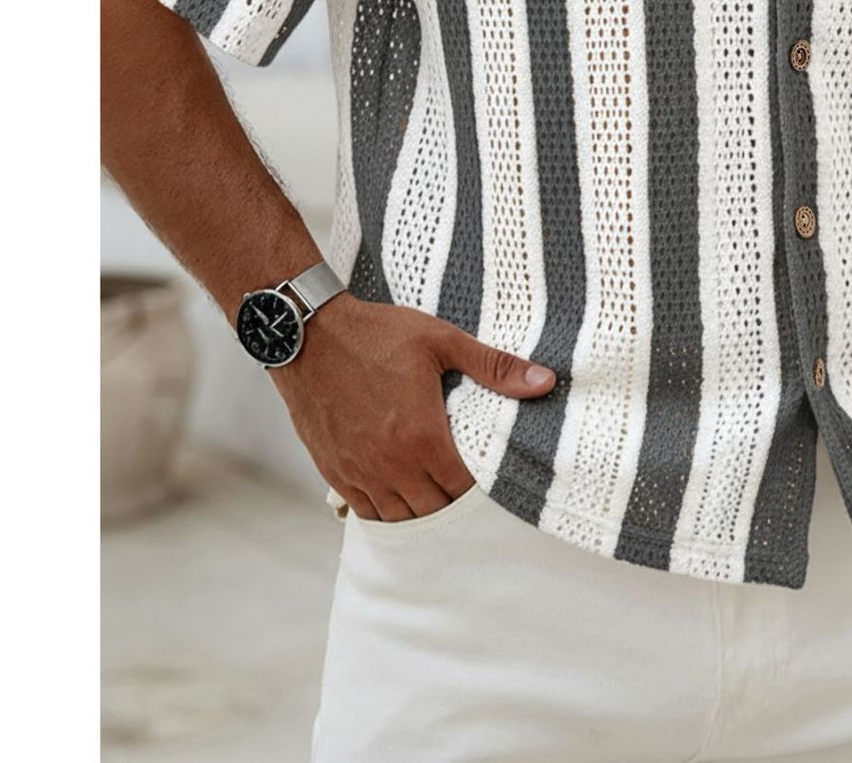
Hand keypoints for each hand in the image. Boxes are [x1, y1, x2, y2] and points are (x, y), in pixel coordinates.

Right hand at [271, 295, 556, 521]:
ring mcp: (359, 472)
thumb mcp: (441, 341)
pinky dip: (386, 510)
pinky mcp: (334, 471)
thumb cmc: (376, 334)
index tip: (488, 477)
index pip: (462, 490)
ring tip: (435, 491)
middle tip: (464, 485)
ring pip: (399, 517)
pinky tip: (399, 495)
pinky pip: (365, 512)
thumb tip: (544, 381)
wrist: (307, 333)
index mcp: (422, 437)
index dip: (479, 489)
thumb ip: (494, 366)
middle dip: (452, 503)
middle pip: (433, 511)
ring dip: (420, 510)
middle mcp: (391, 465)